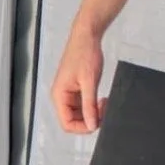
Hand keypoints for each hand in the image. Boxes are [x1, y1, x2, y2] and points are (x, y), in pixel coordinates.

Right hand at [52, 18, 106, 134]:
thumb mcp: (89, 82)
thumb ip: (89, 106)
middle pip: (73, 120)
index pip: (67, 123)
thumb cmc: (84, 54)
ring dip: (92, 112)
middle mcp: (61, 96)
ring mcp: (68, 93)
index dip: (82, 127)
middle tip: (104, 111)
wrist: (87, 37)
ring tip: (104, 103)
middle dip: (90, 119)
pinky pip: (83, 105)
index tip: (98, 123)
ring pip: (79, 114)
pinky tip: (101, 99)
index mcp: (59, 95)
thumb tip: (92, 125)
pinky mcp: (76, 89)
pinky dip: (93, 105)